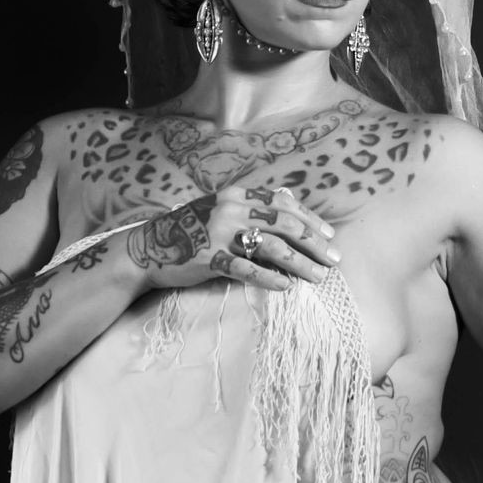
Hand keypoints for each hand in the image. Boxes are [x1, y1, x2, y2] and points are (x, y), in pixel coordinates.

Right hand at [125, 185, 339, 292]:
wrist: (148, 247)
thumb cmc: (190, 230)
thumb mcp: (221, 209)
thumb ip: (252, 207)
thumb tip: (290, 204)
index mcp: (237, 195)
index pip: (284, 205)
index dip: (310, 220)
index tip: (330, 236)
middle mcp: (231, 210)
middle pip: (284, 225)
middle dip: (314, 244)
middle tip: (334, 260)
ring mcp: (219, 234)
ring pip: (272, 248)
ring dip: (301, 264)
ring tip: (319, 277)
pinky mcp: (209, 258)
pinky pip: (246, 268)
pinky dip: (270, 277)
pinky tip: (287, 286)